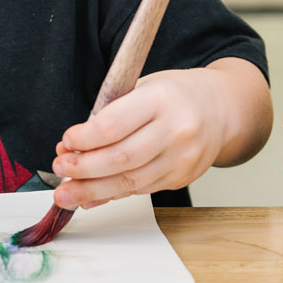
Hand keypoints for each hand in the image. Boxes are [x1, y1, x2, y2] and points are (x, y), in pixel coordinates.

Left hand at [49, 68, 235, 209]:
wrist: (222, 109)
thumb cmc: (175, 94)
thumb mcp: (144, 87)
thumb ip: (110, 114)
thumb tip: (71, 149)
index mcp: (161, 99)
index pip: (113, 125)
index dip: (84, 139)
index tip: (66, 141)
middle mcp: (176, 130)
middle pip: (120, 159)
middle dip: (82, 169)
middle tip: (60, 168)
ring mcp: (183, 158)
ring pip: (130, 182)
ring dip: (92, 191)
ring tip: (66, 193)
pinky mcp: (183, 177)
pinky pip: (141, 190)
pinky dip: (113, 194)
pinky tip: (92, 195)